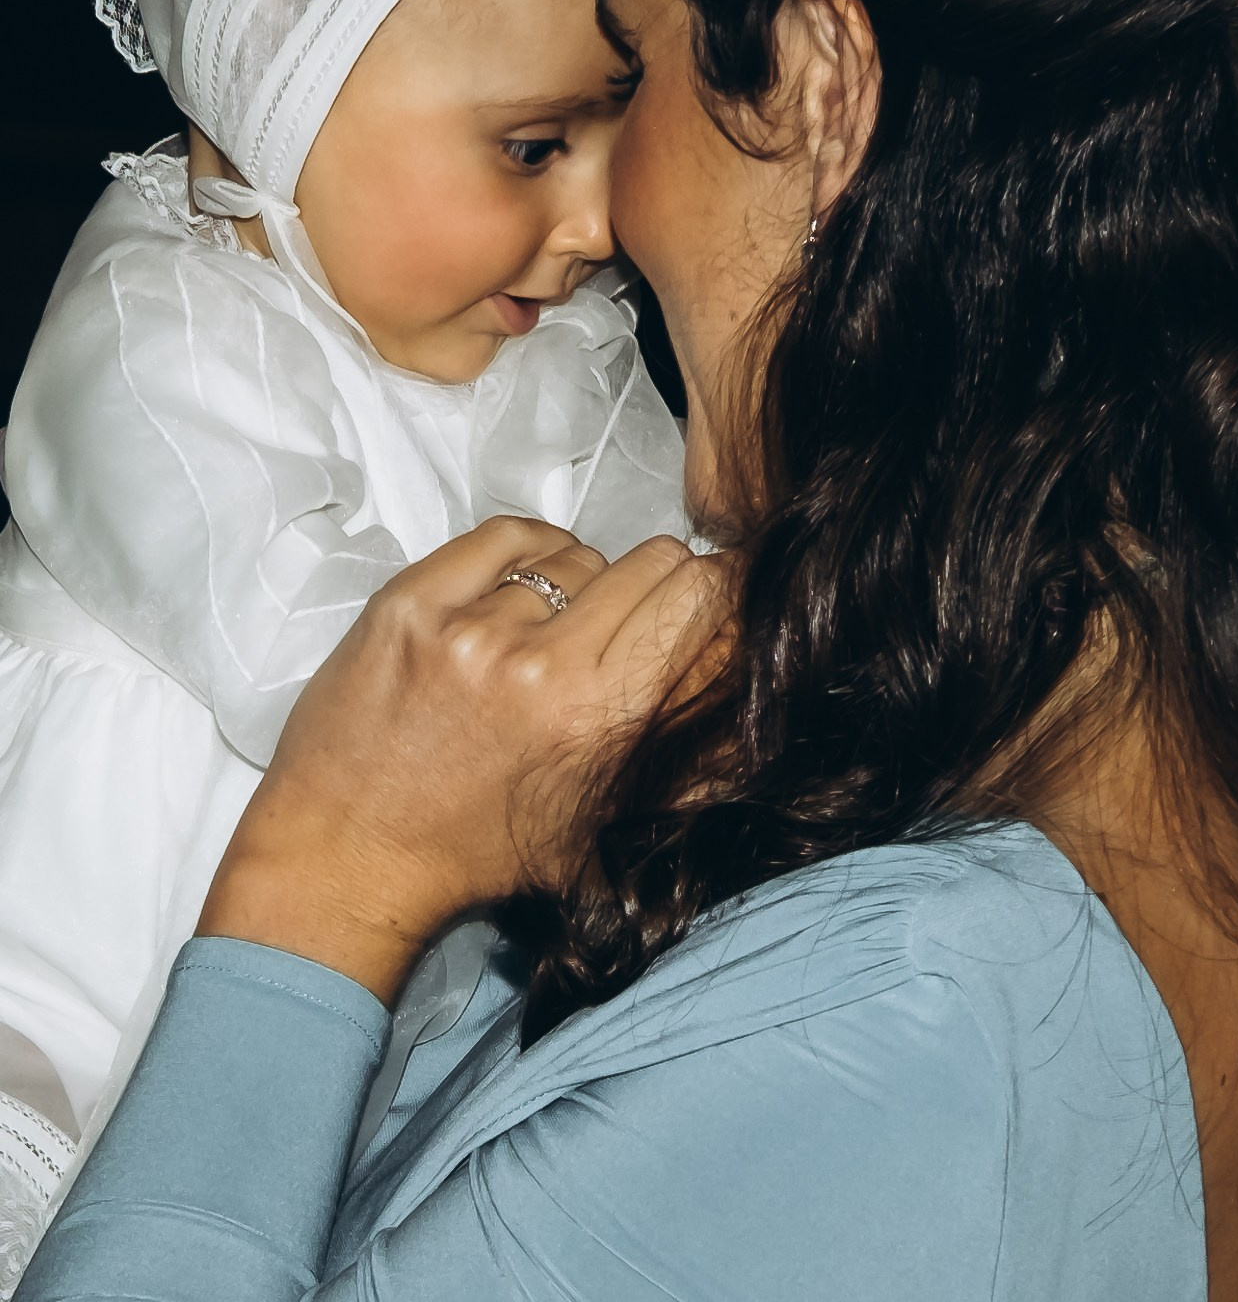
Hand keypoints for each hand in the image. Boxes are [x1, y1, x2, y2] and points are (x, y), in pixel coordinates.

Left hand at [198, 517, 718, 1001]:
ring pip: (575, 556)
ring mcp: (469, 626)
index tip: (699, 605)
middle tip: (624, 621)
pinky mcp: (410, 601)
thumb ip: (675, 737)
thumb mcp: (602, 818)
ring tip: (544, 634)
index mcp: (601, 719)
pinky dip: (526, 553)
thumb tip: (734, 648)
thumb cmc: (480, 852)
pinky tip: (516, 588)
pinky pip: (505, 534)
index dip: (712, 593)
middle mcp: (541, 664)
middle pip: (650, 561)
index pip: (699, 597)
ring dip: (574, 589)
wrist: (347, 858)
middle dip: (655, 586)